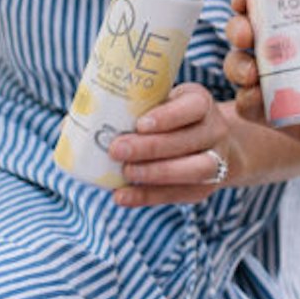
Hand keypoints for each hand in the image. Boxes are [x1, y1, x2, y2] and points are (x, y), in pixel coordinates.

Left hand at [109, 82, 234, 206]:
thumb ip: (138, 107)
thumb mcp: (166, 102)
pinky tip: (122, 196)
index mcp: (201, 103)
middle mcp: (214, 131)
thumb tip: (83, 120)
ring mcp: (216, 161)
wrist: (216, 143)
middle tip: (117, 150)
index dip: (167, 117)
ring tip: (125, 173)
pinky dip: (148, 197)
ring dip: (154, 174)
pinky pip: (178, 195)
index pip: (192, 107)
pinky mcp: (204, 188)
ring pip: (192, 170)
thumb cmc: (174, 117)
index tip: (140, 124)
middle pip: (188, 141)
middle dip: (151, 148)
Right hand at [225, 0, 299, 166]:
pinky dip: (245, 102)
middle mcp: (293, 52)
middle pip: (249, 35)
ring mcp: (287, 86)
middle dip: (236, 29)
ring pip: (243, 70)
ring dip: (236, 66)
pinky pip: (254, 110)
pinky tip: (254, 98)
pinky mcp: (287, 119)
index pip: (270, 4)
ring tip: (251, 73)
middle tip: (244, 34)